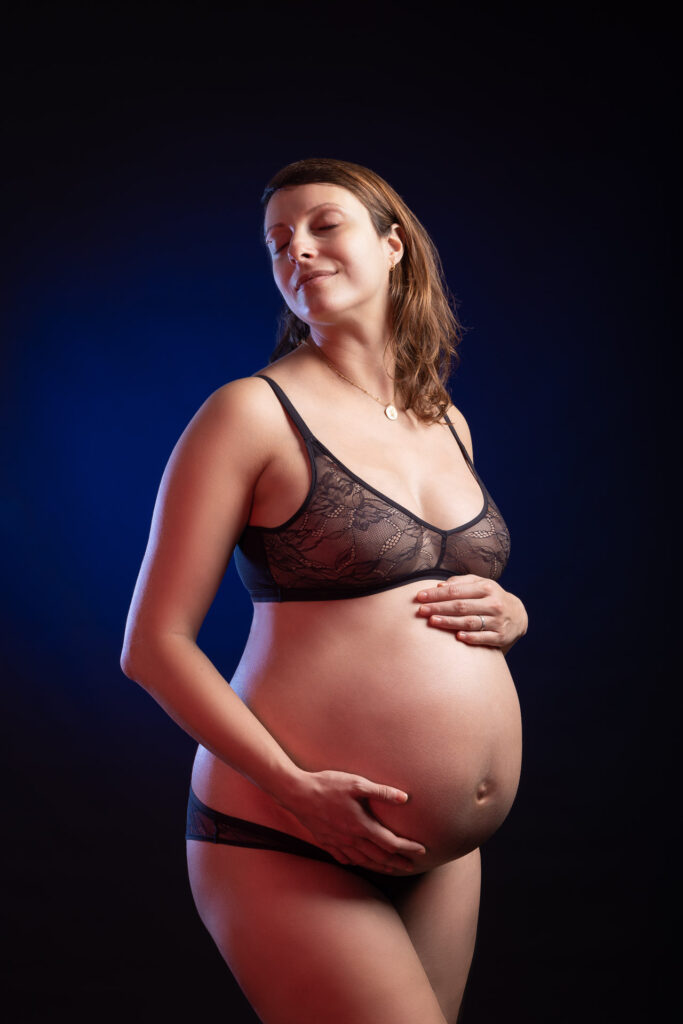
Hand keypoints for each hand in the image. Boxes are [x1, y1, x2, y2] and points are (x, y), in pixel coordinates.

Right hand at [280, 768, 427, 873]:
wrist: (296, 793)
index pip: (390, 842)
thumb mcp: (356, 783)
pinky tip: (360, 863)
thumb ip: (381, 792)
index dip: (407, 848)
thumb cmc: (327, 785)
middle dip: (398, 862)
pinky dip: (357, 863)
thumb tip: (404, 798)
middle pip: (379, 856)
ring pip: (363, 861)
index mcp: (361, 825)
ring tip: (392, 869)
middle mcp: (351, 839)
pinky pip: (345, 859)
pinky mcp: (326, 842)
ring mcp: (337, 843)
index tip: (421, 850)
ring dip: (380, 866)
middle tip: (412, 866)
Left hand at [414, 574, 527, 652]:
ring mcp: (497, 620)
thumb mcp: (481, 584)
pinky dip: (471, 637)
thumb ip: (461, 583)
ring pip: (470, 621)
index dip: (437, 594)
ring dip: (450, 622)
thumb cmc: (491, 597)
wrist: (518, 616)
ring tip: (432, 621)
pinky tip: (458, 637)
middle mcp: (493, 603)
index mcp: (486, 587)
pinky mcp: (501, 636)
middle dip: (439, 607)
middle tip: (421, 610)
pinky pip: (484, 637)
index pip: (456, 590)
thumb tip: (440, 586)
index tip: (420, 597)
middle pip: (461, 606)